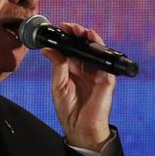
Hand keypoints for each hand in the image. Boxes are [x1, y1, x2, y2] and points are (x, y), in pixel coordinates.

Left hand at [45, 21, 116, 151]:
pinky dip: (99, 47)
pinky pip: (105, 60)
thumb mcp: (58, 85)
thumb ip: (57, 66)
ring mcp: (97, 73)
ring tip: (79, 30)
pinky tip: (92, 39)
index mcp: (73, 71)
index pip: (71, 49)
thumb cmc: (69, 110)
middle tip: (69, 26)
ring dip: (88, 37)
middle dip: (77, 34)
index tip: (60, 28)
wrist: (80, 128)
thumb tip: (48, 49)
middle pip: (83, 47)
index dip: (66, 38)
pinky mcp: (106, 78)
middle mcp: (86, 70)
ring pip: (95, 50)